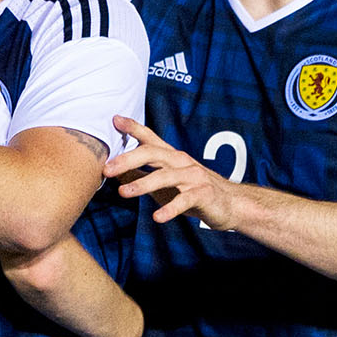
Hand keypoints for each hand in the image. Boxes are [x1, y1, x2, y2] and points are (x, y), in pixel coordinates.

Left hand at [103, 116, 242, 229]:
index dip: (133, 127)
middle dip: (127, 159)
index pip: (150, 138)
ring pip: (165, 176)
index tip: (115, 119)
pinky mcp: (203, 193)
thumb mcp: (163, 182)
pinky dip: (170, 209)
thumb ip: (140, 175)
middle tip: (106, 169)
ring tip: (123, 193)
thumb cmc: (192, 190)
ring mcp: (193, 176)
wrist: (230, 203)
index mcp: (170, 156)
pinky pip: (185, 200)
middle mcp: (181, 161)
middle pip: (152, 153)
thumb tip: (113, 172)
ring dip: (142, 184)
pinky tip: (157, 217)